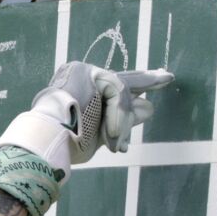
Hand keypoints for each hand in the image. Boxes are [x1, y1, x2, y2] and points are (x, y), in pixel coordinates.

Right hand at [0, 62, 173, 176]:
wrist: (49, 143)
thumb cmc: (70, 144)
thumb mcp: (105, 132)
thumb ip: (125, 119)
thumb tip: (150, 106)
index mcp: (83, 92)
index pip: (114, 88)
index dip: (138, 85)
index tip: (160, 79)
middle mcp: (83, 76)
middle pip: (122, 79)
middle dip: (147, 80)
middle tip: (167, 77)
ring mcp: (84, 71)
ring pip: (121, 90)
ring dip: (121, 121)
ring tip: (115, 142)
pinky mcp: (87, 72)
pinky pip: (116, 91)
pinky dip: (117, 115)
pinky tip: (111, 132)